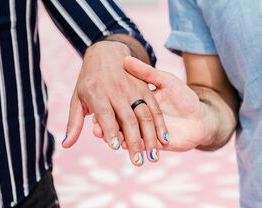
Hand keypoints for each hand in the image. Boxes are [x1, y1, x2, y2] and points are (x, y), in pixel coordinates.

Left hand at [63, 41, 167, 165]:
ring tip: (153, 155)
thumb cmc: (89, 80)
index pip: (105, 113)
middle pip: (127, 118)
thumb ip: (74, 122)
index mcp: (97, 93)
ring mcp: (134, 89)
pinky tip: (165, 138)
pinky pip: (155, 107)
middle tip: (138, 162)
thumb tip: (66, 145)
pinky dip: (161, 124)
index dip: (110, 130)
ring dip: (150, 136)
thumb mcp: (77, 98)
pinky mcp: (145, 88)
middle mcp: (117, 91)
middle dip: (134, 141)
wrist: (106, 53)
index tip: (115, 147)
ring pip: (144, 115)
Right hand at [93, 56, 214, 151]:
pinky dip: (128, 144)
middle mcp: (139, 117)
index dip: (107, 105)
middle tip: (94, 126)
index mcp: (139, 102)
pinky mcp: (152, 142)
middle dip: (106, 124)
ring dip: (113, 135)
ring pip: (125, 134)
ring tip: (101, 136)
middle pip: (118, 121)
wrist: (201, 117)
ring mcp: (145, 131)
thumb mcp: (166, 81)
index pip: (119, 104)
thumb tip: (127, 59)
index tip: (94, 104)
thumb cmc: (184, 97)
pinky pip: (138, 143)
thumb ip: (148, 73)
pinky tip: (120, 144)